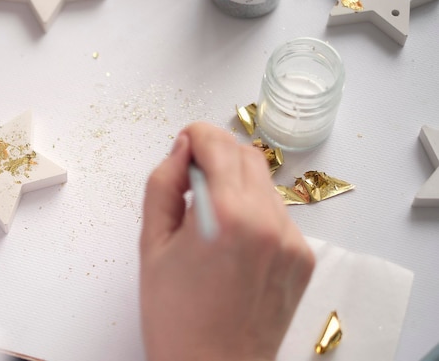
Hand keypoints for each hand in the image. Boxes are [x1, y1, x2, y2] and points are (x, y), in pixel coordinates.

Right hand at [140, 123, 314, 360]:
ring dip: (235, 182)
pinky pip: (278, 213)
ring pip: (264, 182)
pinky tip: (232, 240)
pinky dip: (254, 210)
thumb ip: (163, 185)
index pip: (218, 144)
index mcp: (228, 216)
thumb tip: (180, 152)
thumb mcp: (151, 245)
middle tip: (191, 176)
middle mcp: (269, 223)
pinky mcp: (302, 258)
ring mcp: (292, 241)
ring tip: (210, 216)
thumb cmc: (177, 319)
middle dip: (216, 153)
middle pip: (246, 155)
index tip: (183, 144)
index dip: (196, 135)